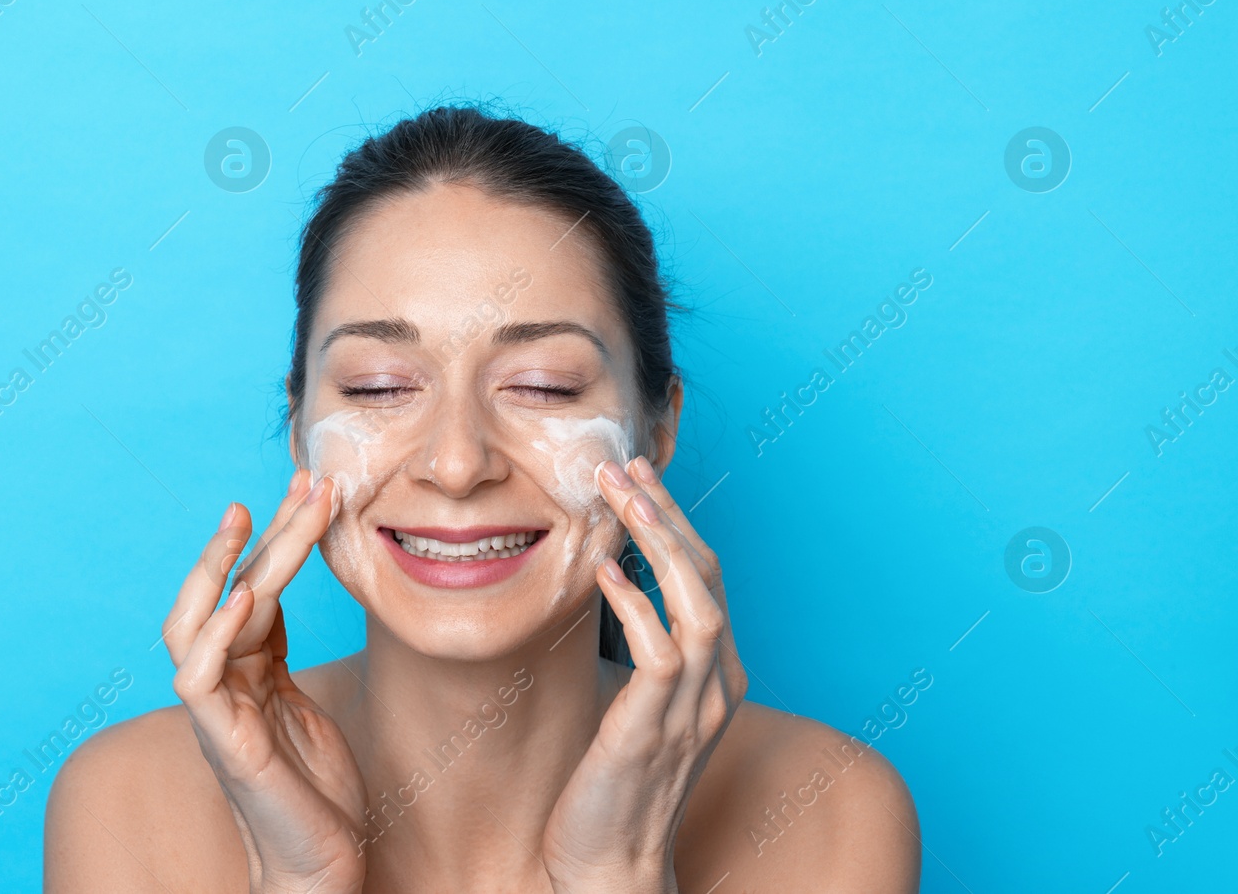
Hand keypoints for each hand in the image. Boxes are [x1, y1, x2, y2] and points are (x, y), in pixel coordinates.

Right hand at [164, 471, 367, 893]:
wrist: (319, 868)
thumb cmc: (316, 792)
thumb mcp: (304, 705)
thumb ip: (283, 657)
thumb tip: (282, 598)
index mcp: (245, 674)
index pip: (250, 589)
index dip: (275, 539)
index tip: (308, 489)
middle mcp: (222, 685)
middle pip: (221, 593)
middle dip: (253, 535)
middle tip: (295, 482)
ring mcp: (217, 713)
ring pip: (198, 623)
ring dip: (223, 566)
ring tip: (250, 517)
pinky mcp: (225, 744)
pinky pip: (200, 680)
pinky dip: (217, 636)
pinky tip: (244, 599)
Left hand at [540, 457, 747, 893]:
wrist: (610, 865)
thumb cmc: (613, 783)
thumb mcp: (636, 704)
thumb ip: (641, 649)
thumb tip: (610, 584)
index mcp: (717, 677)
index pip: (707, 578)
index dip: (675, 522)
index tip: (637, 478)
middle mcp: (718, 687)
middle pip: (708, 576)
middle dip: (667, 512)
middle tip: (624, 465)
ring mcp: (694, 709)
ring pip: (699, 602)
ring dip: (659, 541)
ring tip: (619, 495)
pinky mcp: (657, 729)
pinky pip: (663, 652)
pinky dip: (636, 604)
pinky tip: (602, 570)